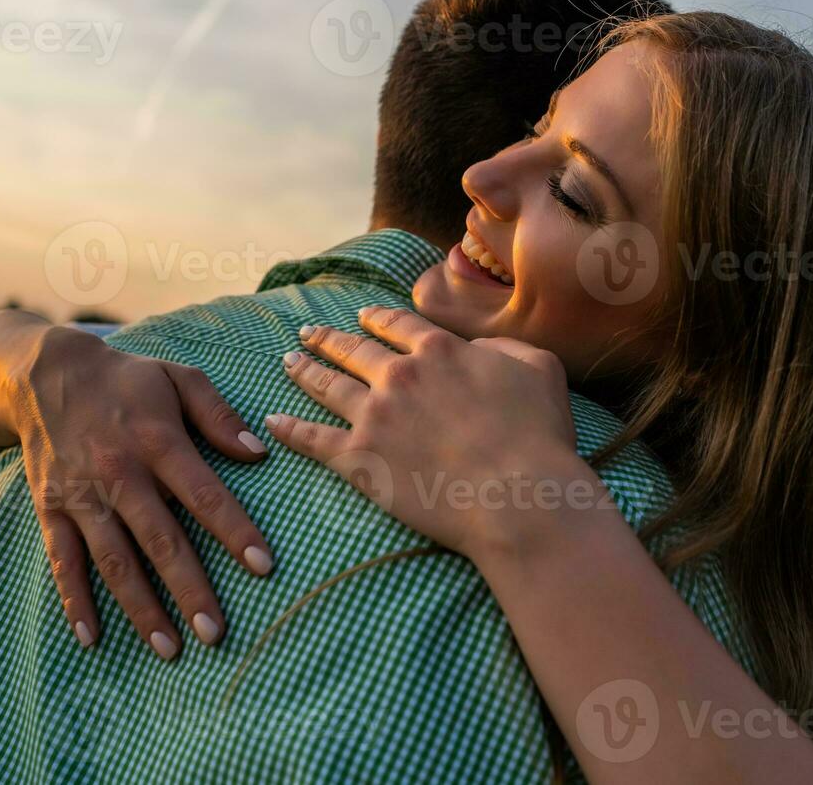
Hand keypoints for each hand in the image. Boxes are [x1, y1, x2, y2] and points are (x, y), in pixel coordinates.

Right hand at [13, 325, 273, 658]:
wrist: (47, 374)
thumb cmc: (128, 380)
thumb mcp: (179, 378)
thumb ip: (219, 415)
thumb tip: (259, 452)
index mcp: (157, 441)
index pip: (203, 493)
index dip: (234, 530)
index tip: (263, 566)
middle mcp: (120, 474)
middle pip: (160, 539)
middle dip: (189, 588)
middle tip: (215, 632)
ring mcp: (83, 496)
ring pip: (114, 561)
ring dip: (141, 607)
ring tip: (169, 649)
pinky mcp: (52, 510)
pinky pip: (63, 561)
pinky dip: (75, 601)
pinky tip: (93, 637)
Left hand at [265, 306, 607, 562]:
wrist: (517, 496)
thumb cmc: (537, 436)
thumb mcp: (539, 368)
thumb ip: (503, 347)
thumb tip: (478, 350)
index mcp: (439, 351)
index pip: (398, 326)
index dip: (376, 318)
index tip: (363, 316)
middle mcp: (399, 375)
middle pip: (354, 349)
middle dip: (329, 338)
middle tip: (308, 332)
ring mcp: (375, 416)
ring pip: (327, 385)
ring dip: (304, 371)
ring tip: (288, 362)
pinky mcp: (360, 460)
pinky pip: (313, 440)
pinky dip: (290, 429)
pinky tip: (273, 421)